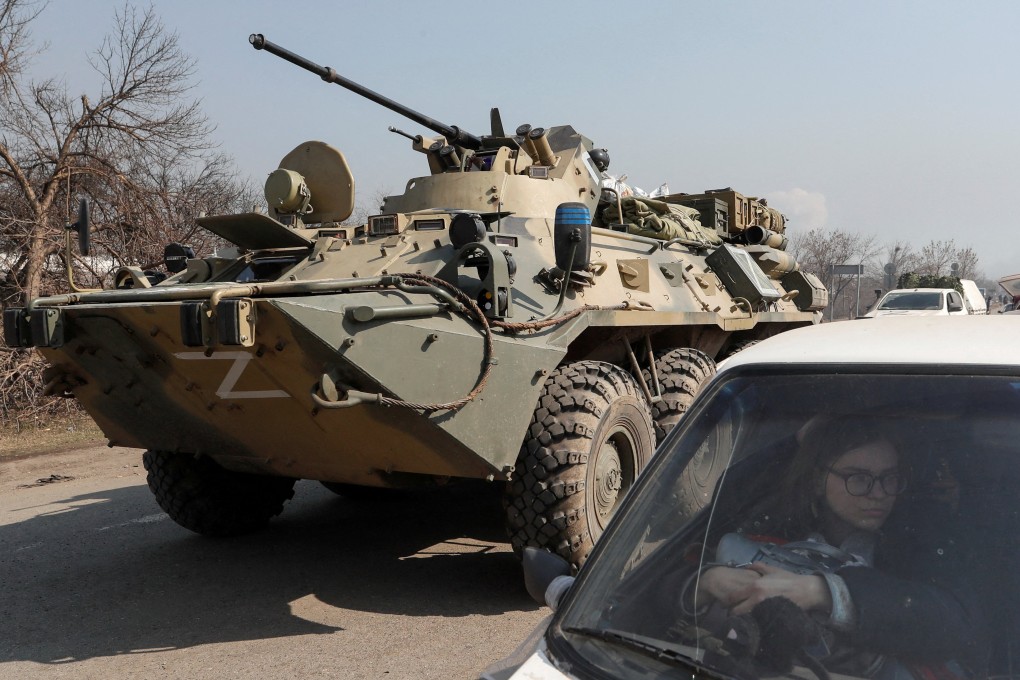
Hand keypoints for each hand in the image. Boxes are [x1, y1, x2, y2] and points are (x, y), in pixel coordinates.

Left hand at [698, 563, 831, 615]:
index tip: (728, 602)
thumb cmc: (788, 579)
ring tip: (743, 618)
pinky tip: (755, 621)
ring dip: (743, 619)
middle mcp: (757, 598)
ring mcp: (764, 609)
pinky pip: (757, 622)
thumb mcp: (771, 569)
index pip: (733, 597)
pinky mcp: (772, 617)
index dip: (728, 601)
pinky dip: (754, 622)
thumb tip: (746, 566)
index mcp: (754, 586)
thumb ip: (757, 567)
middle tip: (734, 612)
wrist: (805, 591)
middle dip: (733, 613)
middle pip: (736, 611)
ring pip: (746, 619)